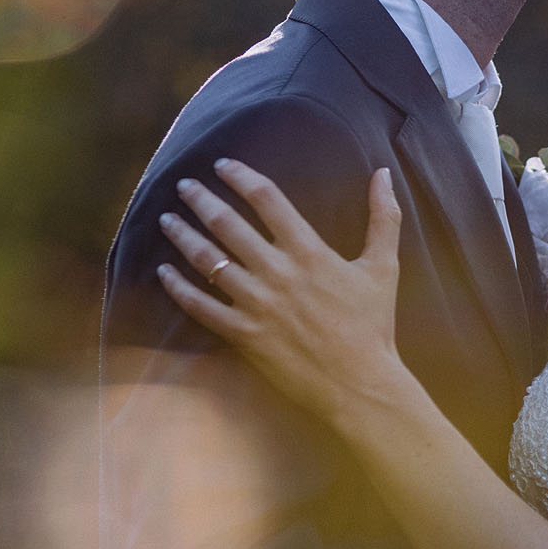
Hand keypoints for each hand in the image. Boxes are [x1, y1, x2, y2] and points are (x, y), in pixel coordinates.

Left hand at [156, 160, 403, 424]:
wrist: (359, 383)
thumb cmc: (373, 325)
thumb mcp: (383, 266)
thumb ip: (383, 217)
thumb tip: (384, 173)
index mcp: (309, 251)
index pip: (267, 199)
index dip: (241, 177)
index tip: (222, 165)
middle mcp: (277, 272)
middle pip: (228, 224)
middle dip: (201, 200)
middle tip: (183, 185)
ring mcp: (257, 304)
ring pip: (208, 261)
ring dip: (183, 236)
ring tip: (167, 220)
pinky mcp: (244, 334)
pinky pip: (202, 307)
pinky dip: (178, 289)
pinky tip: (163, 273)